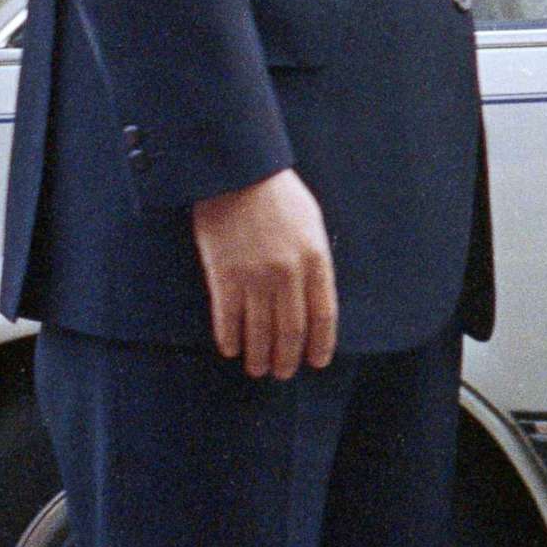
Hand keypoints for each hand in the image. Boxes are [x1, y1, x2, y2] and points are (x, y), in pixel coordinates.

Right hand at [192, 169, 336, 379]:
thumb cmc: (277, 195)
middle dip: (288, 358)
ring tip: (258, 369)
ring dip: (259, 356)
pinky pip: (228, 320)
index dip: (320, 343)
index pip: (323, 315)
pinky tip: (232, 350)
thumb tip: (315, 295)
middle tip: (282, 373)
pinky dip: (231, 340)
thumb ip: (315, 259)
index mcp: (316, 258)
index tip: (316, 361)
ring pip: (260, 332)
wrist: (238, 173)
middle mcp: (288, 273)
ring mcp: (255, 277)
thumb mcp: (311, 223)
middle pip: (291, 330)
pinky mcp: (223, 276)